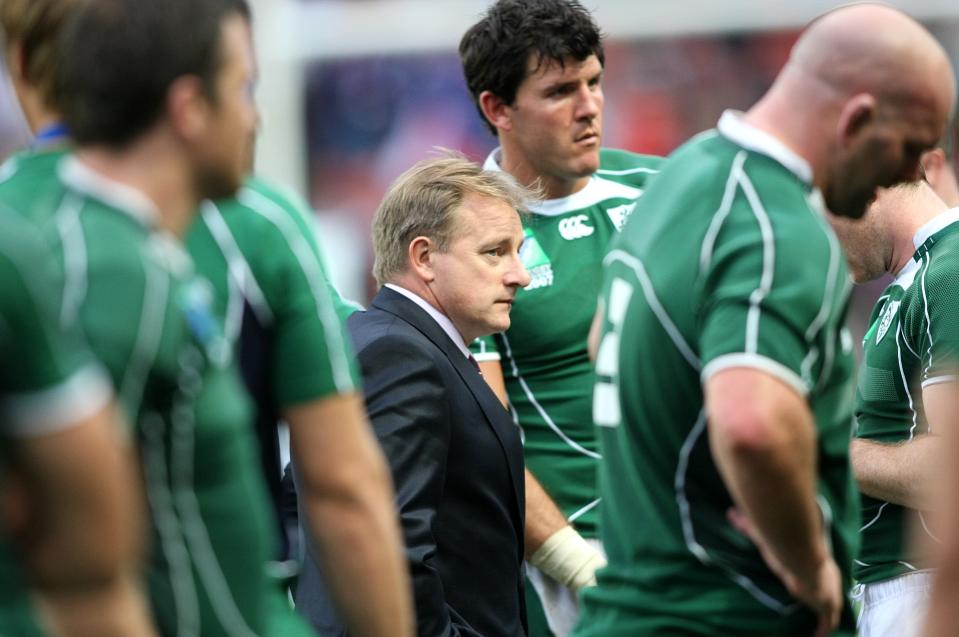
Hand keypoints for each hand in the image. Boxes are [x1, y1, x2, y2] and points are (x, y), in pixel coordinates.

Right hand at [728, 508, 840, 636]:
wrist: (803, 558)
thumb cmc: (787, 548)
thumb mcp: (766, 537)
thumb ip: (748, 526)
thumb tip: (730, 513)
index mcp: (814, 562)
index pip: (818, 572)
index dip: (814, 579)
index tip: (809, 584)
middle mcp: (825, 578)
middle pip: (827, 590)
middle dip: (823, 598)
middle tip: (814, 605)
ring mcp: (829, 593)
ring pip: (829, 608)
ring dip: (826, 616)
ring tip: (819, 626)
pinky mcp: (828, 606)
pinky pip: (828, 623)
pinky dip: (823, 630)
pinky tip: (818, 636)